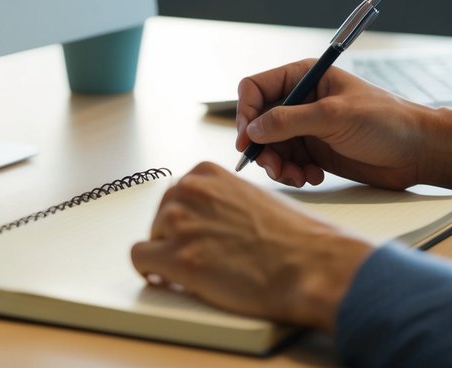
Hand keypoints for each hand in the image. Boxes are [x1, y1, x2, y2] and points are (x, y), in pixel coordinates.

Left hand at [129, 162, 373, 330]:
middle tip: (199, 255)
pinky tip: (168, 279)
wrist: (310, 264)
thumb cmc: (296, 237)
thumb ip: (225, 200)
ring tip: (196, 271)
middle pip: (161, 214)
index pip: (178, 193)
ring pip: (151, 237)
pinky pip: (140, 259)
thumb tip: (210, 217)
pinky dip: (152, 271)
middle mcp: (189, 191)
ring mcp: (180, 223)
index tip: (195, 232)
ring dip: (167, 254)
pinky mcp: (176, 258)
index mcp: (208, 173)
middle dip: (175, 236)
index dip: (187, 218)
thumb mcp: (255, 198)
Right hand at [236, 61, 451, 191]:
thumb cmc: (386, 121)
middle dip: (263, 147)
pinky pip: (289, 163)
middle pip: (259, 122)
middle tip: (275, 167)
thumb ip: (290, 121)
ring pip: (272, 147)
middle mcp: (302, 101)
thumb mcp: (335, 116)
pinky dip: (294, 173)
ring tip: (298, 176)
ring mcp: (308, 127)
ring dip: (279, 165)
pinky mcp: (317, 151)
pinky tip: (313, 177)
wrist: (419, 151)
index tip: (248, 140)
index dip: (246, 112)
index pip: (256, 88)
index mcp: (306, 77)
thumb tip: (252, 130)